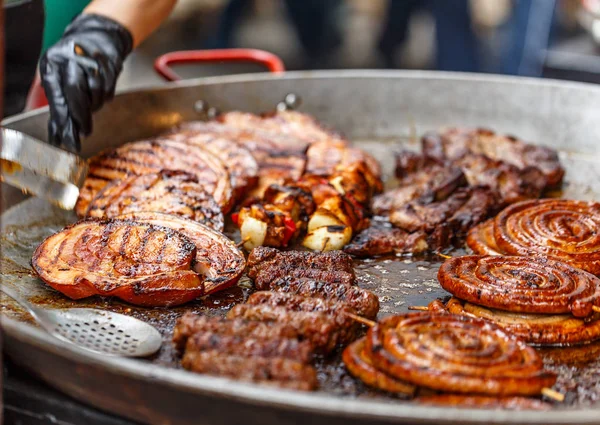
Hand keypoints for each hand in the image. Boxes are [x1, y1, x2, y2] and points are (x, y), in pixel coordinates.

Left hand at [39, 14, 132, 151]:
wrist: (98, 36)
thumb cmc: (73, 60)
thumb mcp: (57, 73)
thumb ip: (57, 99)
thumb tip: (57, 131)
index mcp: (53, 62)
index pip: (56, 93)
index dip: (61, 116)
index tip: (65, 135)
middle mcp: (72, 59)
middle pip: (76, 91)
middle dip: (80, 116)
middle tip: (83, 131)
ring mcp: (92, 60)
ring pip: (95, 93)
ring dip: (94, 106)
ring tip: (91, 105)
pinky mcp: (110, 65)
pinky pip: (108, 90)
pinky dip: (104, 97)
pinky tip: (100, 94)